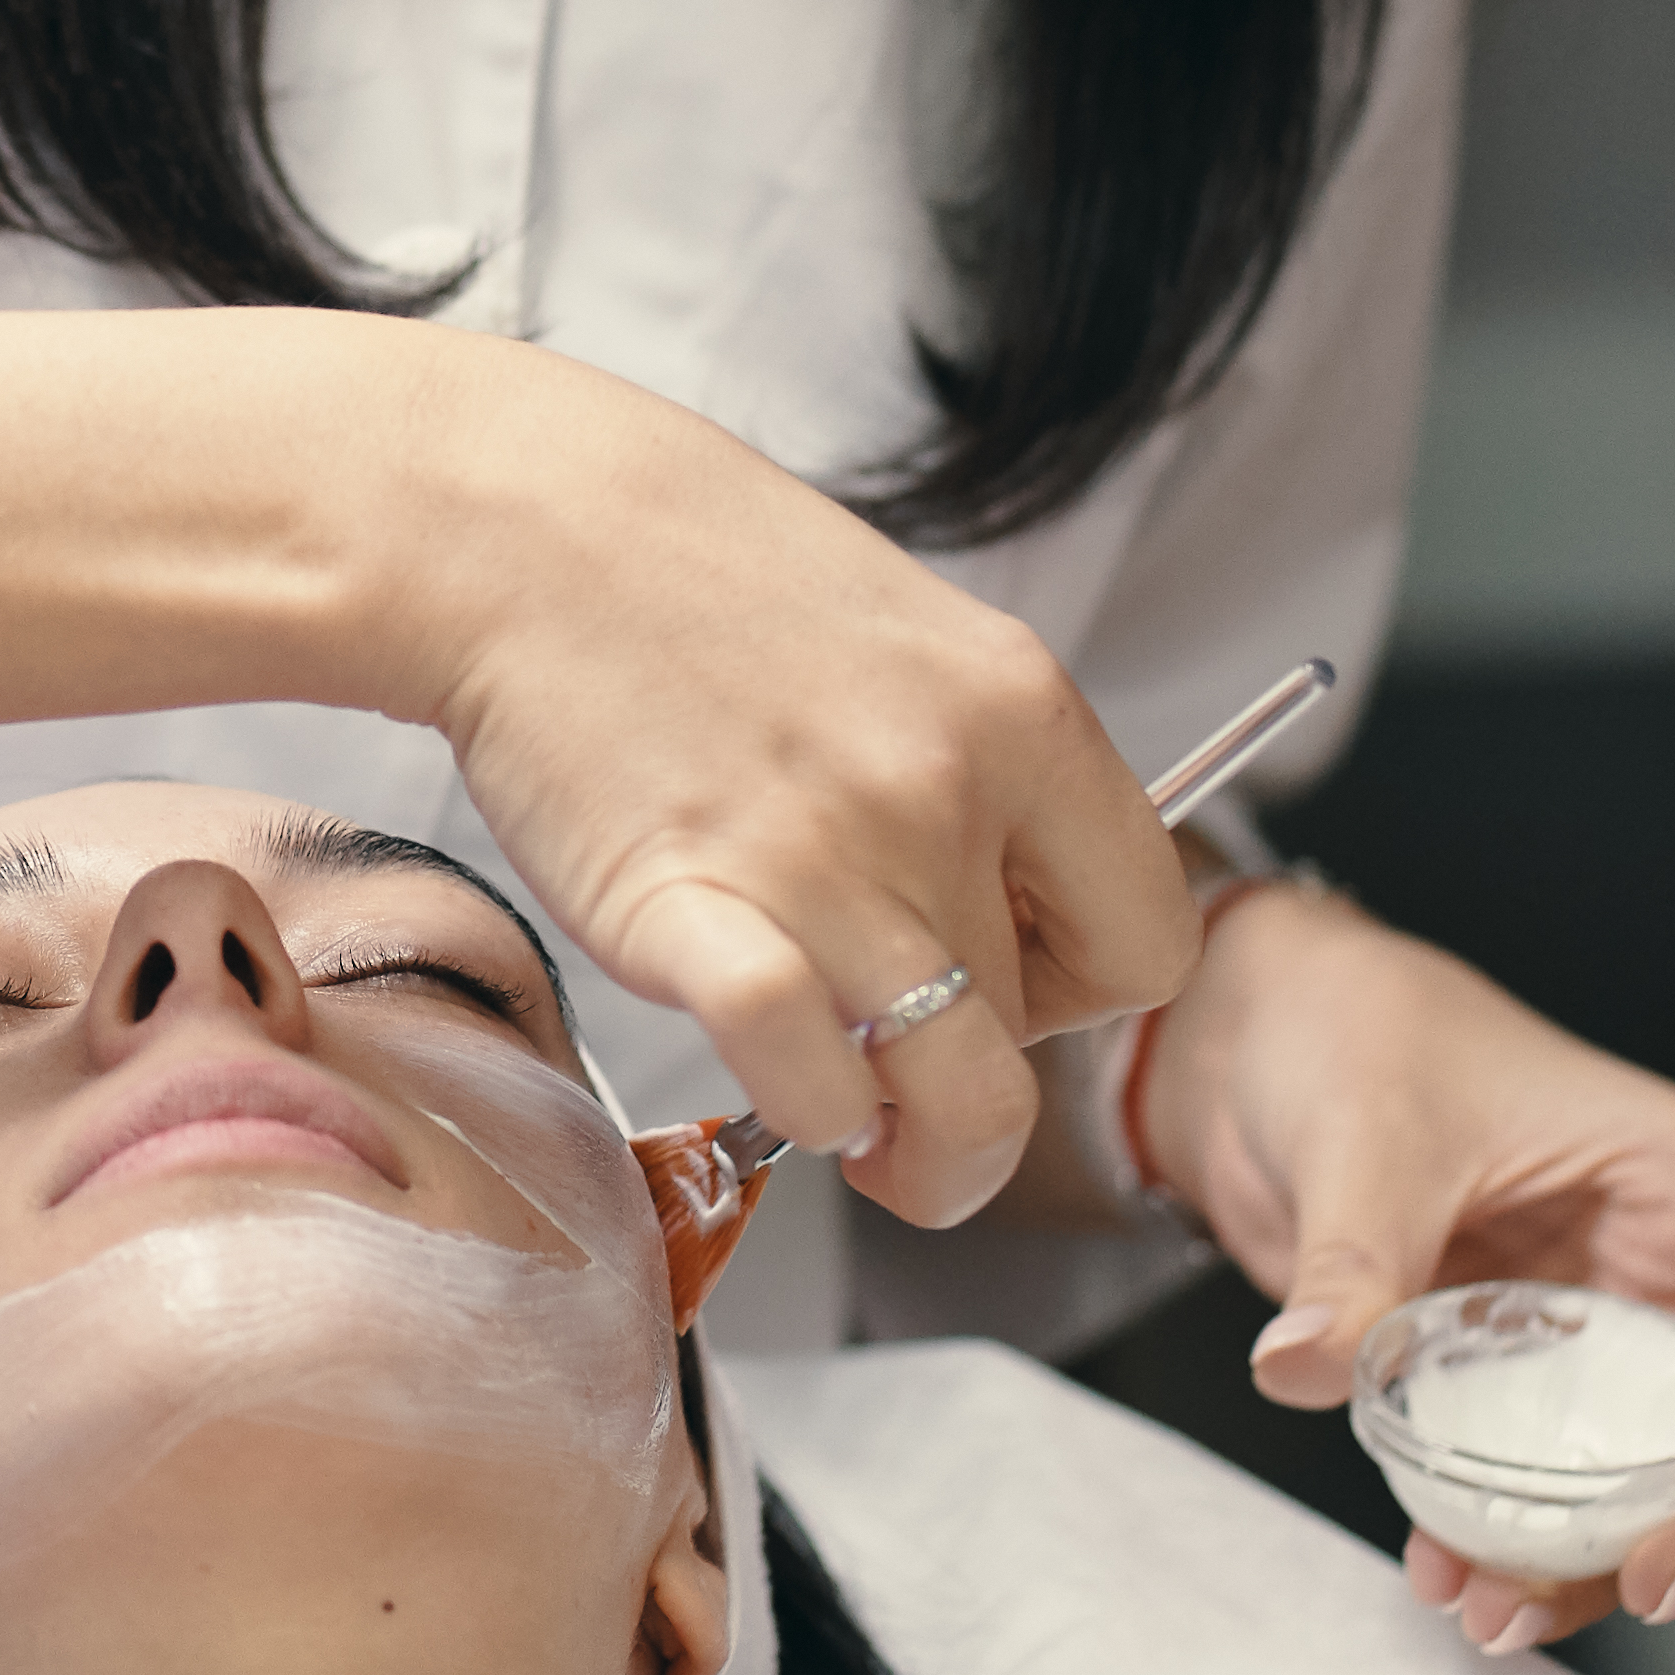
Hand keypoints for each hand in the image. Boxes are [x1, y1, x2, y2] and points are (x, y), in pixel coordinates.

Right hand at [393, 338, 1198, 1223]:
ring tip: (854, 1118)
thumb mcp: (909, 642)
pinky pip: (808, 1082)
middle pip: (1038, 1031)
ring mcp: (823, 856)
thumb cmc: (696, 579)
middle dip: (967, 1058)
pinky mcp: (694, 912)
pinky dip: (802, 1114)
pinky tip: (768, 1077)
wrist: (521, 531)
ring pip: (958, 1099)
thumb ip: (980, 777)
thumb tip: (1008, 918)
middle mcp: (942, 789)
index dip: (1078, 990)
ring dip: (911, 1144)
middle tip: (896, 1041)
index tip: (1004, 978)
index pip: (1153, 941)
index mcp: (1020, 714)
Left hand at [1136, 888, 1674, 1645]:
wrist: (1260, 1048)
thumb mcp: (1363, 1135)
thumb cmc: (1354, 1033)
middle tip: (1643, 1590)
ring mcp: (1590, 1339)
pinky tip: (1445, 1578)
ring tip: (1497, 1614)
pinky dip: (1509, 1546)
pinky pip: (1543, 1489)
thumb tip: (1308, 1364)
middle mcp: (1658, 1269)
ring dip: (1593, 1563)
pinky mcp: (1512, 1388)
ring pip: (1650, 1482)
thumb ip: (1351, 1259)